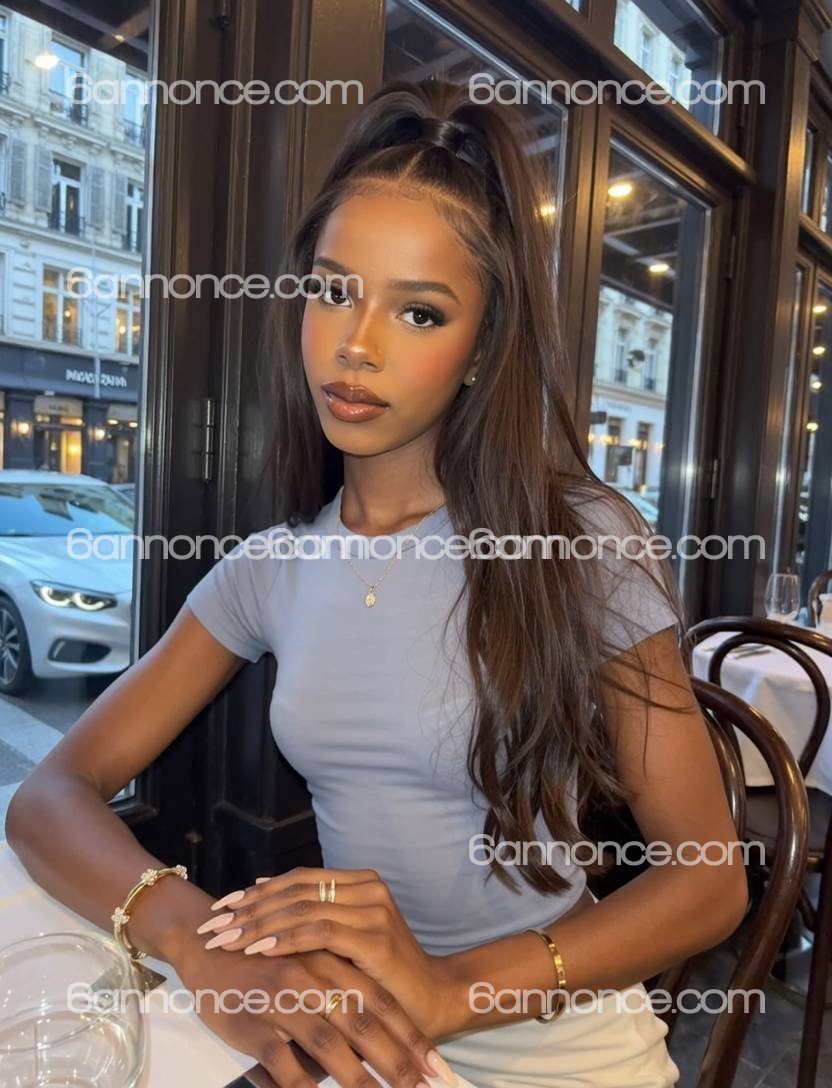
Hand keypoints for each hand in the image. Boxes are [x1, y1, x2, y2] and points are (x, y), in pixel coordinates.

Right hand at [172, 933, 454, 1087]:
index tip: (436, 1067)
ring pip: (331, 1045)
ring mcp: (283, 999)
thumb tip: (381, 1036)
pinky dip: (305, 1087)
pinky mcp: (255, 1023)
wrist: (208, 945)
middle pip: (365, 1023)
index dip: (409, 1035)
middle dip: (398, 1061)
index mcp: (332, 959)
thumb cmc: (264, 958)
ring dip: (361, 1079)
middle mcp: (313, 976)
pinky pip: (285, 1063)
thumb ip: (341, 989)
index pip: (381, 1002)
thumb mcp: (310, 964)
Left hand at [194, 867, 461, 1041]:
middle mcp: (367, 888)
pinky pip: (319, 932)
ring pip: (301, 908)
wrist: (432, 1002)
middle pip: (295, 889)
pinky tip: (258, 949)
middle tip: (213, 923)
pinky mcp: (374, 938)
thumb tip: (261, 903)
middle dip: (249, 907)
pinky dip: (284, 939)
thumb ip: (313, 922)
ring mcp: (372, 911)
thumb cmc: (383, 977)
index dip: (257, 891)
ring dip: (258, 924)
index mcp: (360, 882)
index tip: (222, 906)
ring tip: (225, 938)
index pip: (298, 878)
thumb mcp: (344, 943)